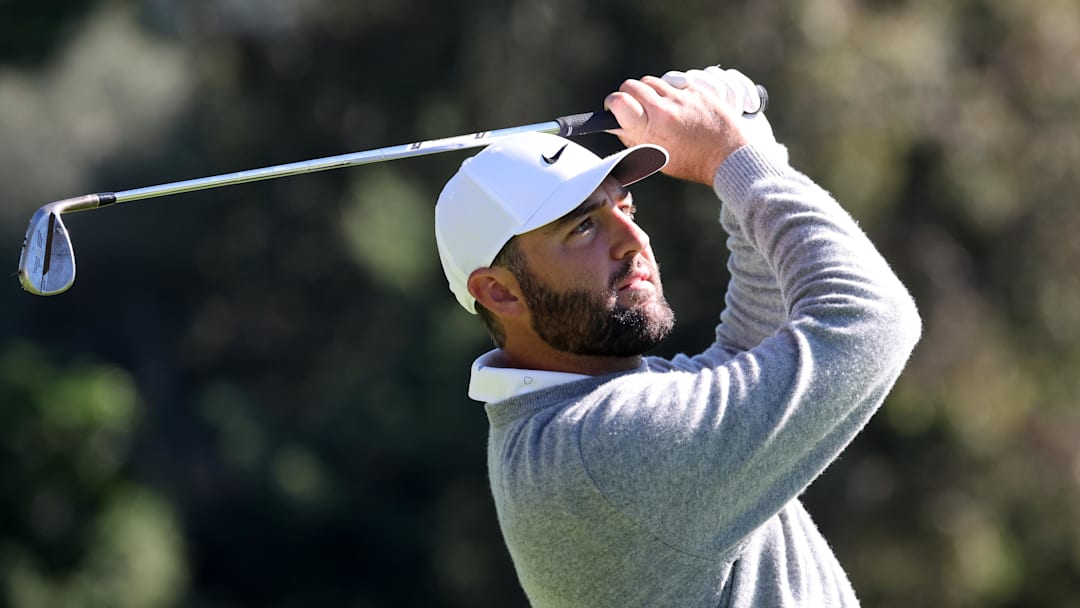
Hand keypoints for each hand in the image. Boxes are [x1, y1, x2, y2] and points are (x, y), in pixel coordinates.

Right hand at [604, 67, 783, 184]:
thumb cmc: (692, 162)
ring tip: (657, 106)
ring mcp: (680, 97)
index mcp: (650, 130)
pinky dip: (671, 91)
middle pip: (630, 85)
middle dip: (627, 94)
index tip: (615, 109)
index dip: (613, 104)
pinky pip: (673, 82)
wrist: (729, 156)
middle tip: (634, 106)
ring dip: (649, 91)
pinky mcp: (695, 90)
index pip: (617, 101)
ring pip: (651, 81)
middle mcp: (663, 110)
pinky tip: (677, 105)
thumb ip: (633, 140)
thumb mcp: (657, 158)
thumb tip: (615, 124)